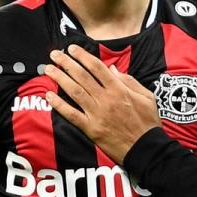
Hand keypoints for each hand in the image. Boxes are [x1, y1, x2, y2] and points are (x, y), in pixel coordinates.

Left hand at [44, 45, 160, 162]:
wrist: (146, 148)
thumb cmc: (148, 123)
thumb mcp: (146, 96)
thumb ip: (129, 81)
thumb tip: (112, 69)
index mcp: (119, 89)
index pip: (97, 67)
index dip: (83, 56)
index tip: (72, 48)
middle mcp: (106, 99)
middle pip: (82, 76)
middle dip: (66, 63)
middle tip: (55, 54)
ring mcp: (97, 114)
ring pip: (75, 92)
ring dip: (60, 79)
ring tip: (49, 69)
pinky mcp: (91, 128)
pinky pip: (72, 115)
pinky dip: (59, 105)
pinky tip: (49, 96)